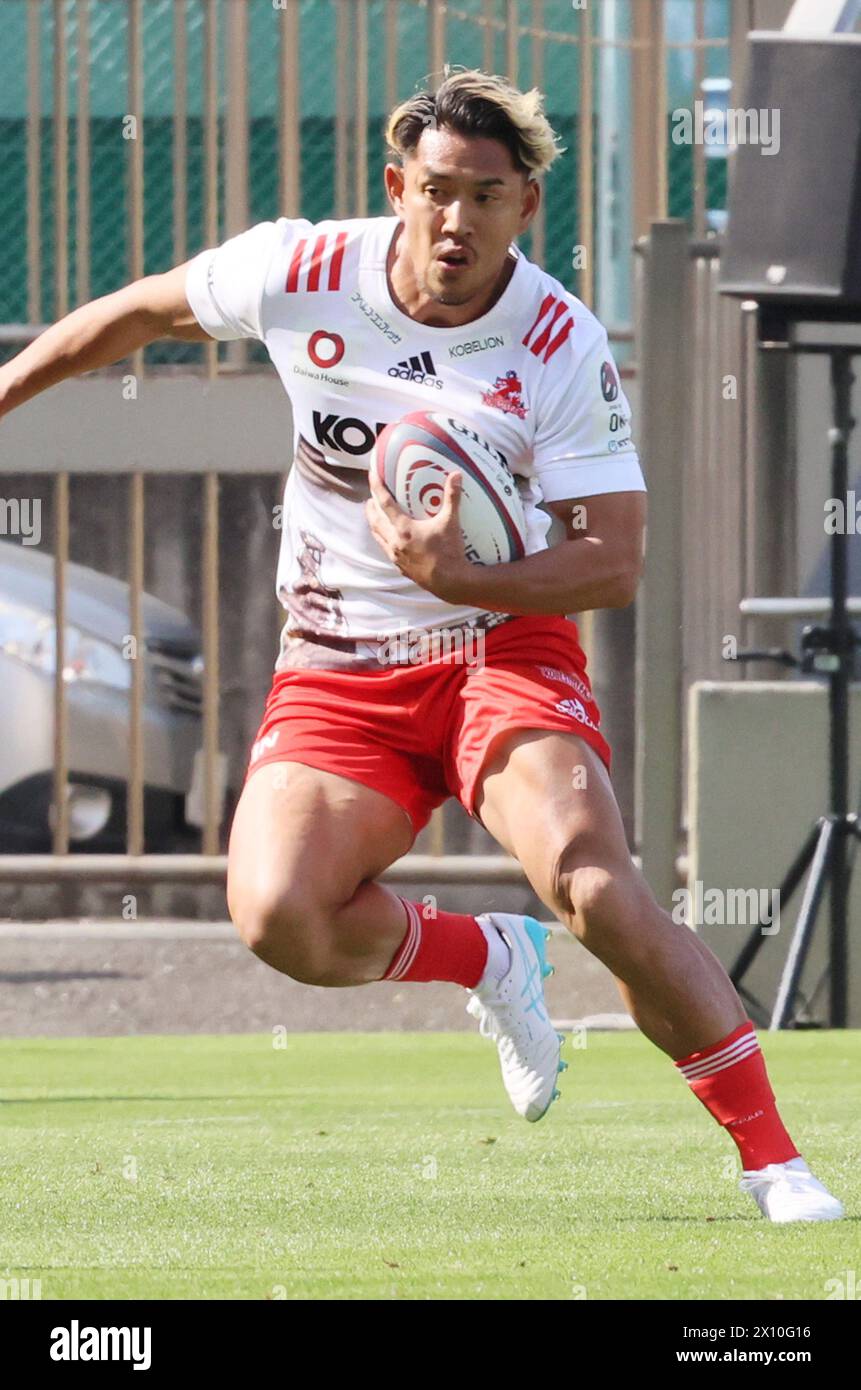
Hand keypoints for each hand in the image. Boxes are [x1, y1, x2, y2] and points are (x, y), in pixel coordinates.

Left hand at [365, 466, 471, 601]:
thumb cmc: (450, 552)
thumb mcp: (451, 523)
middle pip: (375, 520)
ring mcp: (397, 556)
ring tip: (375, 516)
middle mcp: (395, 542)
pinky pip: (386, 549)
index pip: (385, 503)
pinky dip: (383, 539)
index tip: (372, 474)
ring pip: (378, 536)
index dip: (377, 487)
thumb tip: (456, 475)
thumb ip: (452, 498)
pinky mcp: (401, 567)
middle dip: (371, 507)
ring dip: (375, 524)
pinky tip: (389, 539)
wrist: (451, 582)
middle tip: (371, 497)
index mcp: (404, 529)